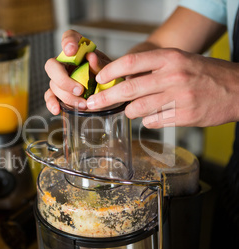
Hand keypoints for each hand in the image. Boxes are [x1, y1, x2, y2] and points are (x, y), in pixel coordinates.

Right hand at [44, 30, 111, 114]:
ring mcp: (61, 77)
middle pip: (53, 65)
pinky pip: (50, 96)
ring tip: (84, 104)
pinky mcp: (59, 92)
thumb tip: (91, 57)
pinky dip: (52, 103)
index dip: (67, 42)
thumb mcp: (111, 70)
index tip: (71, 50)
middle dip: (63, 79)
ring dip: (67, 96)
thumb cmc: (110, 77)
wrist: (113, 93)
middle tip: (80, 89)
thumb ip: (101, 64)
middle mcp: (67, 62)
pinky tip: (57, 109)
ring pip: (54, 84)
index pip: (69, 37)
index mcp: (80, 49)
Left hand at [87, 48, 238, 127]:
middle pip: (129, 88)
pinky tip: (154, 116)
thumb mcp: (178, 61)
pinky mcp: (184, 116)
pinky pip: (153, 122)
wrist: (237, 89)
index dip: (110, 71)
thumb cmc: (203, 74)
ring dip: (129, 111)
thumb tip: (121, 79)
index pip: (131, 61)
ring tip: (131, 110)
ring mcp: (179, 97)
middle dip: (105, 98)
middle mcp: (173, 76)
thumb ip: (152, 69)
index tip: (99, 78)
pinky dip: (148, 121)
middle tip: (92, 104)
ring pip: (138, 108)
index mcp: (170, 58)